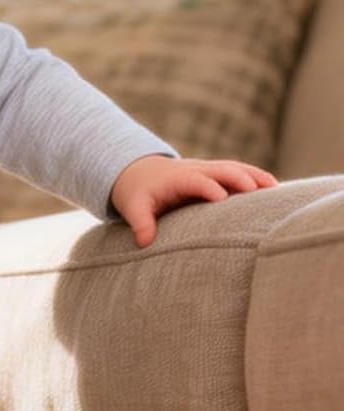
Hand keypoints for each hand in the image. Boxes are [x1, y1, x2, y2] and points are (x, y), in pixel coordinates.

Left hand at [110, 155, 277, 247]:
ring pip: (234, 167)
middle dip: (238, 178)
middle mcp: (195, 170)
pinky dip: (256, 176)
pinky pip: (238, 171)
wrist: (139, 171)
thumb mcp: (132, 206)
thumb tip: (144, 243)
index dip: (207, 187)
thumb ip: (140, 223)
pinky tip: (274, 187)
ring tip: (276, 189)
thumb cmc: (137, 192)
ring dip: (255, 175)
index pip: (195, 180)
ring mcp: (207, 169)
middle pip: (220, 169)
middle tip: (257, 192)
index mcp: (176, 178)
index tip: (221, 198)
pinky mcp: (215, 173)